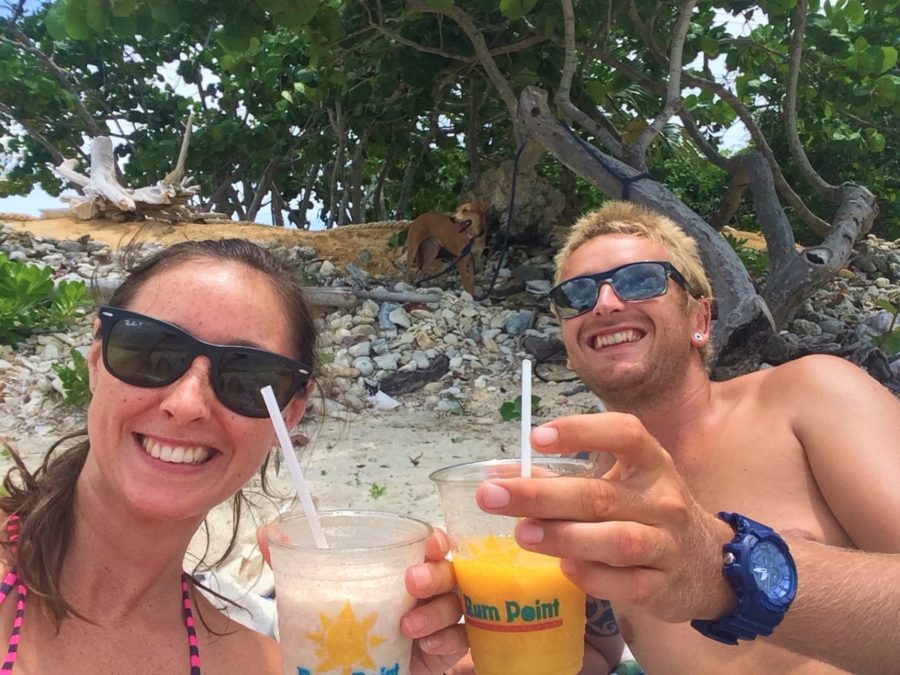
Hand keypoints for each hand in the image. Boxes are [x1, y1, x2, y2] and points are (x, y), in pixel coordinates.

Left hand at [257, 524, 468, 674]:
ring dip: (436, 612)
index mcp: (404, 564)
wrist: (351, 670)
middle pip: (450, 571)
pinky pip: (459, 640)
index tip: (427, 544)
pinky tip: (428, 646)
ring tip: (407, 625)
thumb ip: (295, 561)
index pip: (433, 543)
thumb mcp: (318, 592)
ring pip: (456, 605)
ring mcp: (440, 618)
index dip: (436, 540)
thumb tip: (266, 532)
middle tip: (412, 582)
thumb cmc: (344, 622)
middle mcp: (428, 587)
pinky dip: (447, 641)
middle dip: (436, 573)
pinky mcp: (444, 649)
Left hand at [475, 413, 735, 623]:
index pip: (624, 434)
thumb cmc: (646, 514)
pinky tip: (565, 569)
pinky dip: (593, 577)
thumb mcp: (619, 485)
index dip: (580, 431)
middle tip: (491, 495)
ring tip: (521, 533)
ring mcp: (667, 544)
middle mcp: (663, 499)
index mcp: (650, 462)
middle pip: (600, 495)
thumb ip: (563, 479)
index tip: (535, 439)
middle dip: (541, 495)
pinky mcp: (663, 586)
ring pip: (616, 540)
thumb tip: (499, 475)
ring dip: (564, 537)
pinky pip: (626, 584)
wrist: (707, 565)